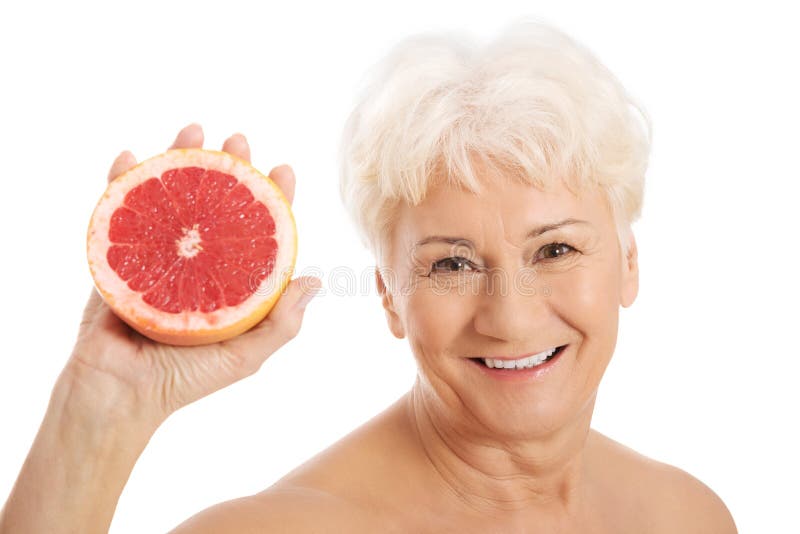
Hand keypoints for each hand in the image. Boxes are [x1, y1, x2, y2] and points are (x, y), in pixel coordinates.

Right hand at [63, 123, 320, 427]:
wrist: (118, 397)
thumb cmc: (185, 382)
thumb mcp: (244, 356)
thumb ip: (280, 324)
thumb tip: (316, 281)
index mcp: (227, 282)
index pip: (255, 232)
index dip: (271, 200)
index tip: (284, 169)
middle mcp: (195, 264)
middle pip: (214, 205)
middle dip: (228, 168)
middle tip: (239, 140)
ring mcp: (157, 257)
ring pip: (172, 197)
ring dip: (180, 159)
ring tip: (194, 129)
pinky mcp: (117, 258)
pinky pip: (118, 212)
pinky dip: (121, 182)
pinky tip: (131, 155)